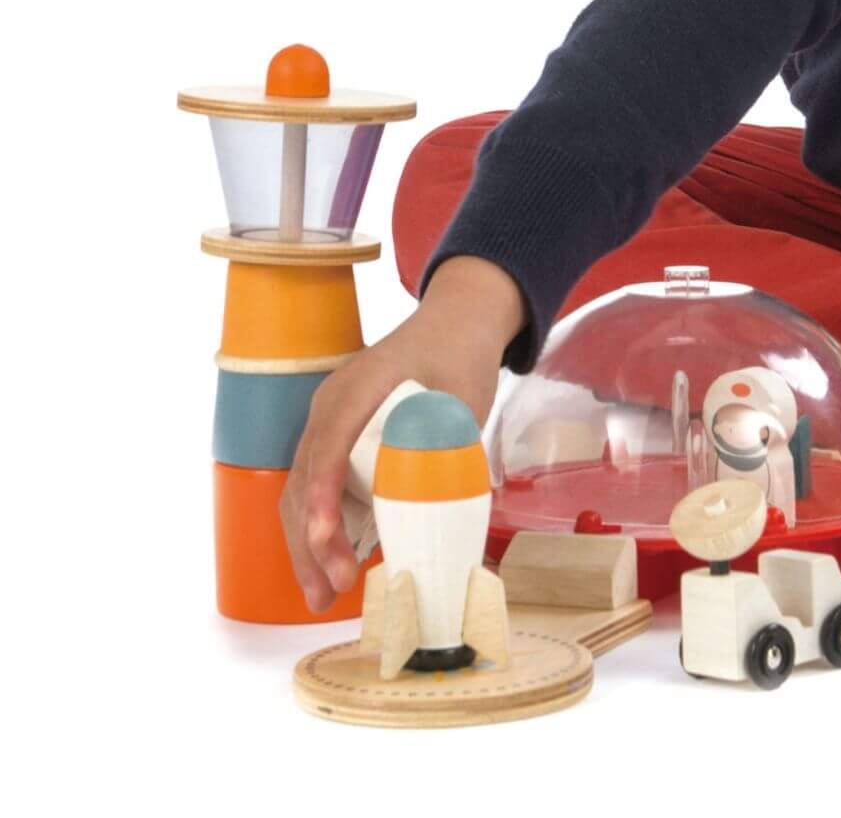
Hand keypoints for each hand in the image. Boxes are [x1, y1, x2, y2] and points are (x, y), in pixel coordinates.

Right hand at [279, 255, 524, 611]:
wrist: (456, 321)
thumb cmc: (460, 354)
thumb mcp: (463, 397)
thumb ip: (448, 445)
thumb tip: (439, 516)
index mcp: (359, 386)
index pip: (328, 445)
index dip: (323, 495)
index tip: (325, 538)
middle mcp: (330, 405)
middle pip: (303, 478)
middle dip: (311, 539)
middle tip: (332, 588)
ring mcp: (328, 421)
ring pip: (301, 490)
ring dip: (307, 544)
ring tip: (323, 596)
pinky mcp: (335, 438)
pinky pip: (316, 486)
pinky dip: (319, 526)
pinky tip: (332, 565)